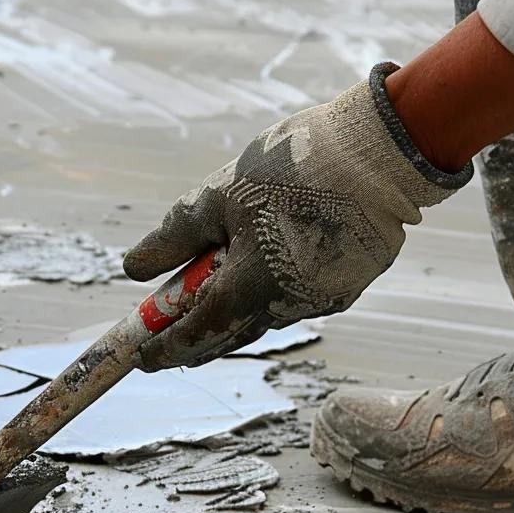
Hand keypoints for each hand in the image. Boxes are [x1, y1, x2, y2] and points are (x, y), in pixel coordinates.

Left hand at [124, 63, 471, 370]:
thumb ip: (174, 238)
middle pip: (229, 337)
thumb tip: (132, 270)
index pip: (196, 334)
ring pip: (263, 319)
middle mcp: (286, 308)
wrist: (381, 155)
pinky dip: (270, 296)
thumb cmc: (293, 168)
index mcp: (250, 289)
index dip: (164, 348)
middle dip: (195, 342)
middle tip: (168, 346)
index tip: (141, 357)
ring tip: (210, 301)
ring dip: (234, 316)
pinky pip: (295, 302)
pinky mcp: (345, 289)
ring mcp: (320, 302)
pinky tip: (265, 273)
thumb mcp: (220, 196)